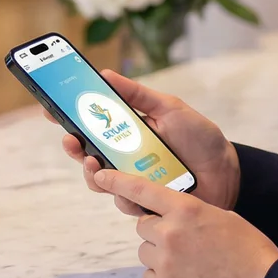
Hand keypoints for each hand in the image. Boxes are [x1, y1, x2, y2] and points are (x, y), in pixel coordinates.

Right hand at [57, 70, 239, 211]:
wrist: (227, 170)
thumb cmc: (200, 137)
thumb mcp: (169, 108)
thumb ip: (138, 95)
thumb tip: (106, 74)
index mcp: (128, 132)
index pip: (91, 126)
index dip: (68, 118)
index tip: (51, 110)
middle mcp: (126, 158)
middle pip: (87, 155)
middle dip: (73, 148)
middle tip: (70, 139)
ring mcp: (134, 181)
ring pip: (100, 182)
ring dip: (92, 173)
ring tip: (94, 162)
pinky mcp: (145, 203)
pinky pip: (125, 202)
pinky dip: (122, 194)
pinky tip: (126, 186)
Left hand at [98, 168, 277, 277]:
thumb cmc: (247, 248)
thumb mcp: (220, 216)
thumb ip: (189, 212)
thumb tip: (168, 216)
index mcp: (185, 209)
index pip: (141, 190)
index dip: (117, 181)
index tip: (100, 176)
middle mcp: (169, 233)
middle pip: (143, 225)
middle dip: (158, 231)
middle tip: (185, 241)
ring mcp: (165, 262)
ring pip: (145, 250)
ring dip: (160, 254)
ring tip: (190, 262)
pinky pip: (149, 276)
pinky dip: (163, 277)